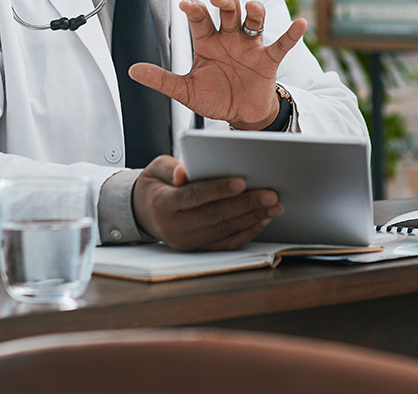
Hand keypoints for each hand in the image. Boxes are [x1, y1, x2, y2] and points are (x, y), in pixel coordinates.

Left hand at [129, 0, 305, 128]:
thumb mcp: (186, 90)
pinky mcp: (269, 58)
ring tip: (251, 8)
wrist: (241, 115)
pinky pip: (282, 42)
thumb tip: (132, 70)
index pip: (200, 18)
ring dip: (254, 10)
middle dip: (224, 0)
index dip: (195, 9)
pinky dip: (292, 32)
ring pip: (253, 19)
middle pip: (229, 9)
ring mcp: (251, 45)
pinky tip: (299, 23)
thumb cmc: (214, 97)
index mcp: (208, 41)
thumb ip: (161, 79)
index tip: (186, 4)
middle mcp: (230, 37)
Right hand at [131, 155, 283, 249]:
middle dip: (246, 205)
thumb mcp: (156, 169)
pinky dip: (245, 232)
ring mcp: (187, 242)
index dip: (218, 189)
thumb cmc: (156, 184)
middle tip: (270, 194)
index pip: (194, 196)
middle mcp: (174, 228)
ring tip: (273, 207)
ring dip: (252, 219)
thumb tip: (184, 172)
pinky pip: (225, 244)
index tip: (241, 181)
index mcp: (163, 204)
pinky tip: (261, 220)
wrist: (143, 212)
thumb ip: (171, 168)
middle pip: (214, 216)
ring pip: (224, 231)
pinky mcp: (198, 248)